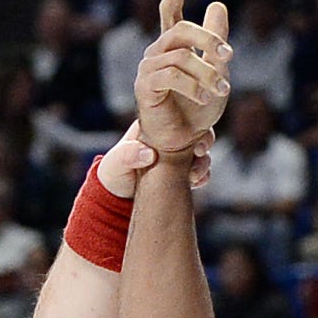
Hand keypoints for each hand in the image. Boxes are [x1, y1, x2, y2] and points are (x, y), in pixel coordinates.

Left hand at [96, 120, 213, 197]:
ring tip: (195, 175)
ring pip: (200, 152)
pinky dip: (203, 176)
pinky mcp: (182, 173)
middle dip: (204, 141)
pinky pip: (199, 171)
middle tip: (200, 153)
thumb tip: (149, 154)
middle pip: (195, 132)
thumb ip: (126, 154)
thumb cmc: (114, 174)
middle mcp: (168, 139)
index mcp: (153, 128)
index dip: (190, 124)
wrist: (117, 199)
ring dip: (203, 162)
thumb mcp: (114, 164)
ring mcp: (177, 156)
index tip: (193, 139)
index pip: (177, 117)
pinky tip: (198, 182)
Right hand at [133, 0, 231, 158]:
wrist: (182, 142)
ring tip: (221, 89)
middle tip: (229, 56)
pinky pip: (170, 75)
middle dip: (208, 40)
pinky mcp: (145, 86)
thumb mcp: (215, 70)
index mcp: (173, 47)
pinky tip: (204, 98)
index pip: (171, 11)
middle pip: (181, 30)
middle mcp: (157, 53)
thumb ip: (216, 40)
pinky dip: (192, 85)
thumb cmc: (197, 110)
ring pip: (181, 56)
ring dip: (206, 73)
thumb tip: (217, 3)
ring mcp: (148, 68)